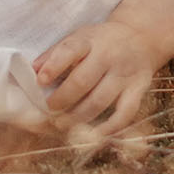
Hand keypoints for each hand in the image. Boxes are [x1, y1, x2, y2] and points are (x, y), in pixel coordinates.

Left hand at [33, 18, 160, 133]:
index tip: (40, 81)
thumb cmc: (101, 41)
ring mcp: (125, 73)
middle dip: (62, 99)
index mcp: (90, 40)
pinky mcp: (138, 89)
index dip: (54, 66)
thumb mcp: (80, 37)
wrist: (141, 37)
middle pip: (83, 81)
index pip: (70, 50)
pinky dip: (110, 128)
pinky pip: (125, 113)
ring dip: (78, 117)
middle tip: (48, 110)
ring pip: (100, 101)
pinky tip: (95, 135)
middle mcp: (108, 55)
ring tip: (62, 124)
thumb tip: (32, 71)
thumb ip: (56, 53)